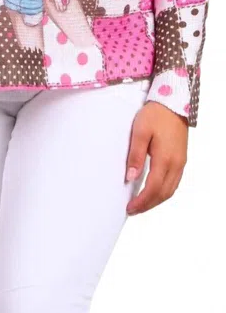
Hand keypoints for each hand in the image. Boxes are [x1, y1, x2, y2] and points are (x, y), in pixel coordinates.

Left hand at [125, 99, 187, 214]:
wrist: (173, 102)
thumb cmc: (155, 114)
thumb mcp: (140, 132)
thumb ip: (135, 156)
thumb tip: (130, 178)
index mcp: (165, 159)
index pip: (153, 188)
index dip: (141, 201)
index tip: (130, 208)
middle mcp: (176, 164)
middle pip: (163, 193)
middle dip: (148, 205)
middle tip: (133, 209)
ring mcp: (181, 162)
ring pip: (171, 190)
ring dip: (156, 200)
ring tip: (142, 203)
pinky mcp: (182, 158)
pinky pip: (174, 182)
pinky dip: (164, 191)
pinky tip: (154, 191)